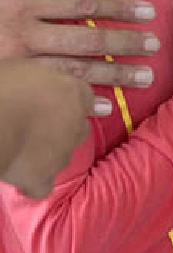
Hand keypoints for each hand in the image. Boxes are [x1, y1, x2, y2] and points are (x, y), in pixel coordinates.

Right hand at [0, 0, 155, 87]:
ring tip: (145, 76)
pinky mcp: (10, 87)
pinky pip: (51, 96)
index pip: (83, 4)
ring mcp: (17, 66)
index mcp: (21, 4)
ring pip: (75, 71)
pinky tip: (106, 104)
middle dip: (125, 42)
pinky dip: (80, 102)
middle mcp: (21, 36)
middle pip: (87, 40)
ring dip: (114, 74)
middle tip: (154, 44)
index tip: (148, 10)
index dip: (119, 7)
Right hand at [0, 59, 95, 197]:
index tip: (49, 101)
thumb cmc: (0, 85)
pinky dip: (34, 181)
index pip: (85, 97)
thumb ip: (41, 76)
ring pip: (62, 155)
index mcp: (75, 92)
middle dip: (62, 127)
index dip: (67, 101)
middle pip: (78, 127)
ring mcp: (61, 153)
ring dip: (48, 153)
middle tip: (34, 125)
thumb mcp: (22, 67)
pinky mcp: (41, 178)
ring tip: (22, 148)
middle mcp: (76, 124)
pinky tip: (20, 174)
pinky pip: (42, 185)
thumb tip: (39, 80)